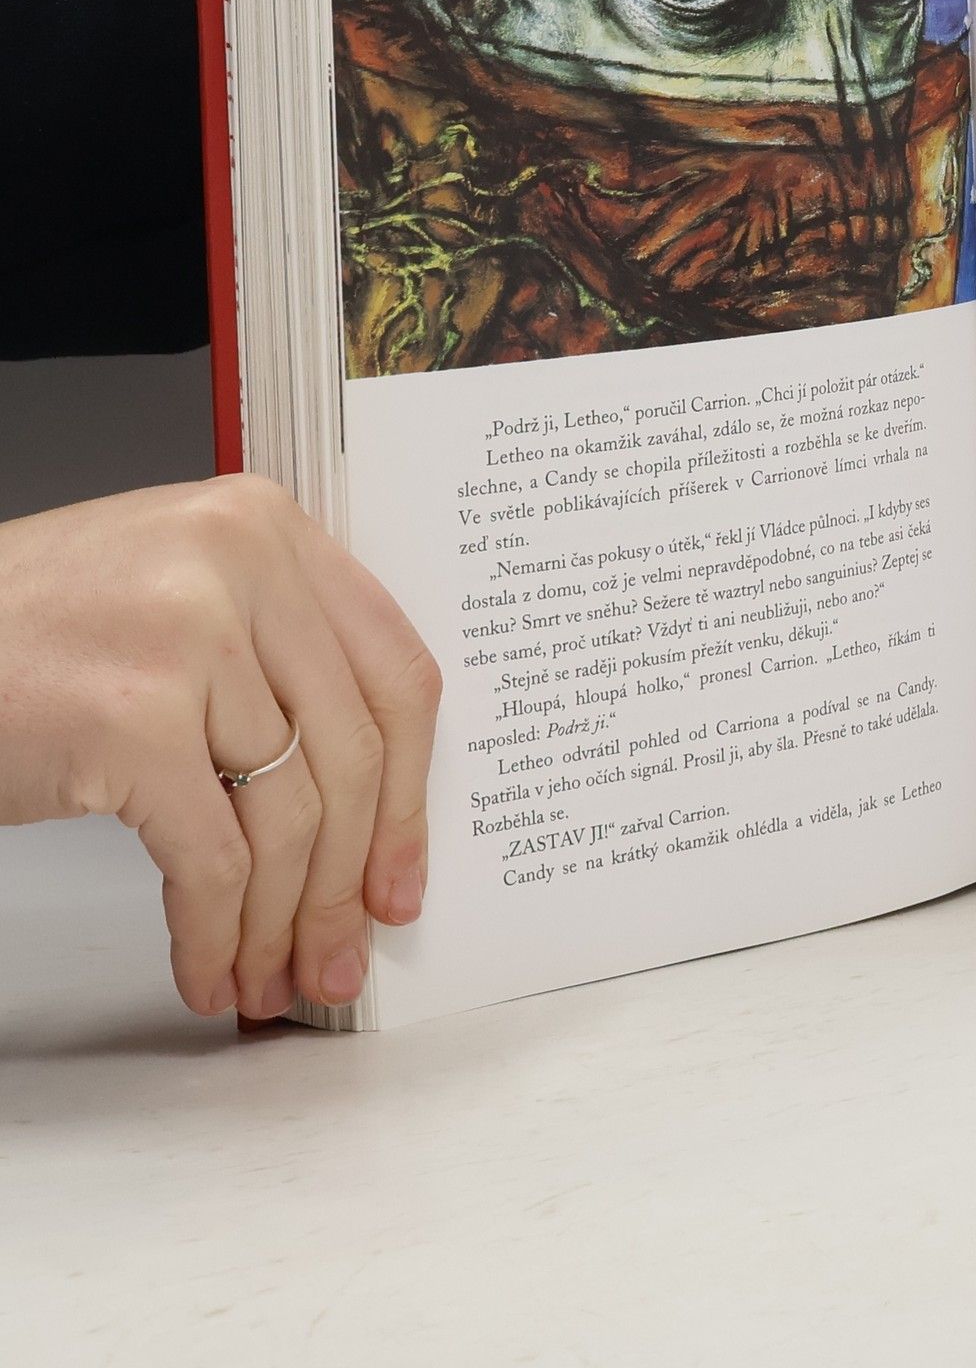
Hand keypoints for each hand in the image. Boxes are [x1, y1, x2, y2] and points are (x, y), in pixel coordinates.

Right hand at [0, 477, 439, 1018]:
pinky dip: (215, 931)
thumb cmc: (29, 633)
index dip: (411, 791)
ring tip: (271, 975)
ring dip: (284, 921)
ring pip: (290, 816)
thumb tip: (369, 812)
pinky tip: (208, 968)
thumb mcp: (180, 599)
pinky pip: (212, 858)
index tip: (403, 871)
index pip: (394, 673)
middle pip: (353, 754)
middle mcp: (241, 564)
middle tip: (344, 952)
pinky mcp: (130, 720)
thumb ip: (278, 660)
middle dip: (351, 879)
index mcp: (269, 526)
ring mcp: (188, 638)